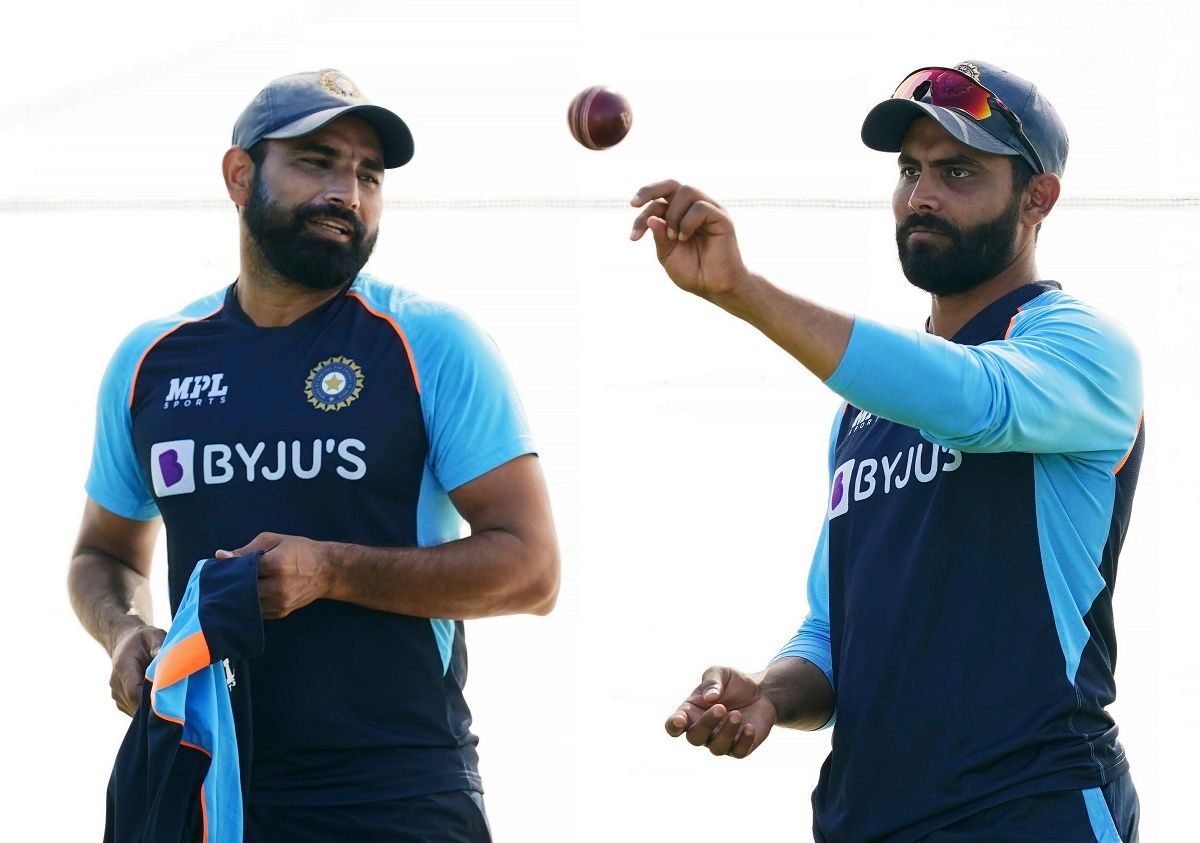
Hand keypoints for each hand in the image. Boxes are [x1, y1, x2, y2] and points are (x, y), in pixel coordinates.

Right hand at [110, 623, 165, 715]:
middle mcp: (115, 684)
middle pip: (135, 703)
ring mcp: (116, 694)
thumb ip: (158, 644)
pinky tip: (157, 698)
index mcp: (123, 667)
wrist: (125, 643)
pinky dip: (146, 708)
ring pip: (134, 709)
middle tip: (174, 701)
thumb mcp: (153, 635)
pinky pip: (134, 709)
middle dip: (154, 705)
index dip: (151, 700)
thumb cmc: (142, 639)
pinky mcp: (121, 701)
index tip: (168, 699)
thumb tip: (162, 655)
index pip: (134, 692)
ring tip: (166, 697)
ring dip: (150, 707)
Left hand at [216, 533, 331, 618]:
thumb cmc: (300, 550)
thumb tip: (220, 556)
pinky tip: (251, 595)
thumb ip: (247, 549)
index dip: (230, 568)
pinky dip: (251, 603)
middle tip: (226, 580)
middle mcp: (278, 586)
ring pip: (248, 603)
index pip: (242, 570)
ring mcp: (280, 602)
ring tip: (237, 587)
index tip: (223, 567)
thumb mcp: (274, 540)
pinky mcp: (281, 612)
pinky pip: (257, 611)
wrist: (327, 571)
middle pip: (242, 590)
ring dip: (240, 596)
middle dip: (233, 584)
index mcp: (276, 564)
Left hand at [630, 180, 750, 300]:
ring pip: (686, 191)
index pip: (658, 201)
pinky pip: (700, 207)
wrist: (716, 288)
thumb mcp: (668, 254)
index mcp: (680, 215)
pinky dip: (687, 222)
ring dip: (673, 214)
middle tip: (634, 204)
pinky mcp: (721, 218)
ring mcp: (710, 210)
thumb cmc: (694, 272)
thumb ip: (660, 236)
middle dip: (649, 190)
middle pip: (672, 184)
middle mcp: (695, 208)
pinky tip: (685, 238)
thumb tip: (651, 218)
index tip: (633, 238)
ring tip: (674, 237)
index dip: (642, 216)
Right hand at [665, 665, 776, 757]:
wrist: (761, 691)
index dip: (673, 725)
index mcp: (691, 712)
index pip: (673, 726)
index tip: (679, 720)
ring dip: (727, 732)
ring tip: (738, 714)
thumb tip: (709, 698)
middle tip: (721, 707)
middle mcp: (702, 730)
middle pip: (694, 738)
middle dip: (707, 724)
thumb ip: (712, 681)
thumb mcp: (721, 673)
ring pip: (716, 748)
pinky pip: (738, 752)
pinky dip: (744, 741)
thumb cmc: (734, 682)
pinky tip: (749, 727)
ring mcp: (720, 741)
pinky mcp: (739, 748)